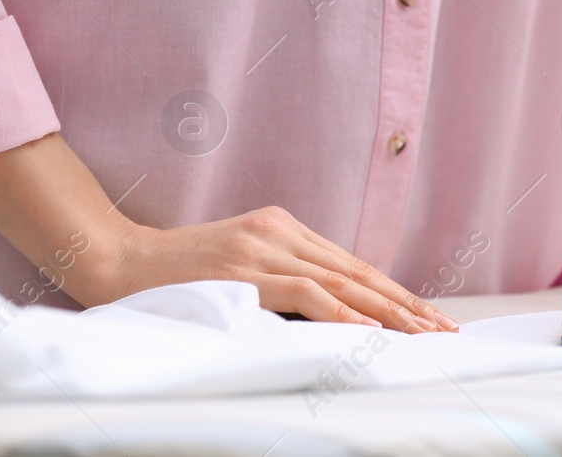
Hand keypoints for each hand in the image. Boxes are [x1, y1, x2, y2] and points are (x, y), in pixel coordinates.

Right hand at [108, 206, 458, 332]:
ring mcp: (262, 248)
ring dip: (387, 313)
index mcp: (279, 227)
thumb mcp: (237, 269)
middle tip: (444, 329)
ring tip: (421, 335)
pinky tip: (369, 331)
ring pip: (341, 283)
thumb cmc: (174, 276)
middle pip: (356, 271)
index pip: (350, 263)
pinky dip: (342, 313)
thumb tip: (329, 315)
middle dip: (405, 304)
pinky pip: (306, 294)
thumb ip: (279, 280)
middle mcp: (277, 231)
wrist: (117, 262)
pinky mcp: (245, 270)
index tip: (427, 315)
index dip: (393, 291)